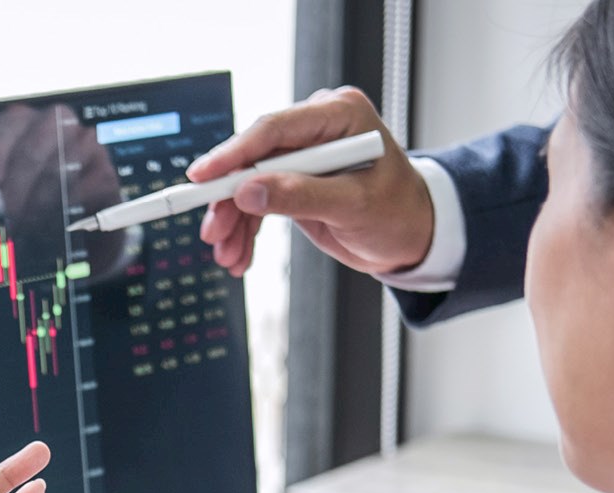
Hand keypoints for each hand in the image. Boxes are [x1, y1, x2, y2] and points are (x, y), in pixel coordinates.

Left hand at [0, 103, 127, 269]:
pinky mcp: (105, 174)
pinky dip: (62, 213)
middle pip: (32, 151)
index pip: (7, 126)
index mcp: (26, 123)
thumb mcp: (3, 193)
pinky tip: (46, 231)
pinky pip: (83, 191)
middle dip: (13, 190)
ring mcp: (86, 146)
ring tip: (20, 230)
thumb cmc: (32, 202)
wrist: (78, 225)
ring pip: (57, 172)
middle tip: (2, 219)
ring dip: (35, 206)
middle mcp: (57, 125)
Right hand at [189, 86, 433, 275]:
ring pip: (249, 183)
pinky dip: (246, 228)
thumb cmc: (398, 213)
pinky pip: (257, 199)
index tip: (202, 177)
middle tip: (214, 232)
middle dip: (229, 200)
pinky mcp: (293, 178)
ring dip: (234, 221)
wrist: (411, 236)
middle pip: (253, 157)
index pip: (274, 129)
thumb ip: (301, 196)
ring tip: (229, 256)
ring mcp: (303, 153)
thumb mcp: (354, 206)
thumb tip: (248, 191)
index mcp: (339, 115)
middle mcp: (316, 127)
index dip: (233, 154)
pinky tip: (241, 254)